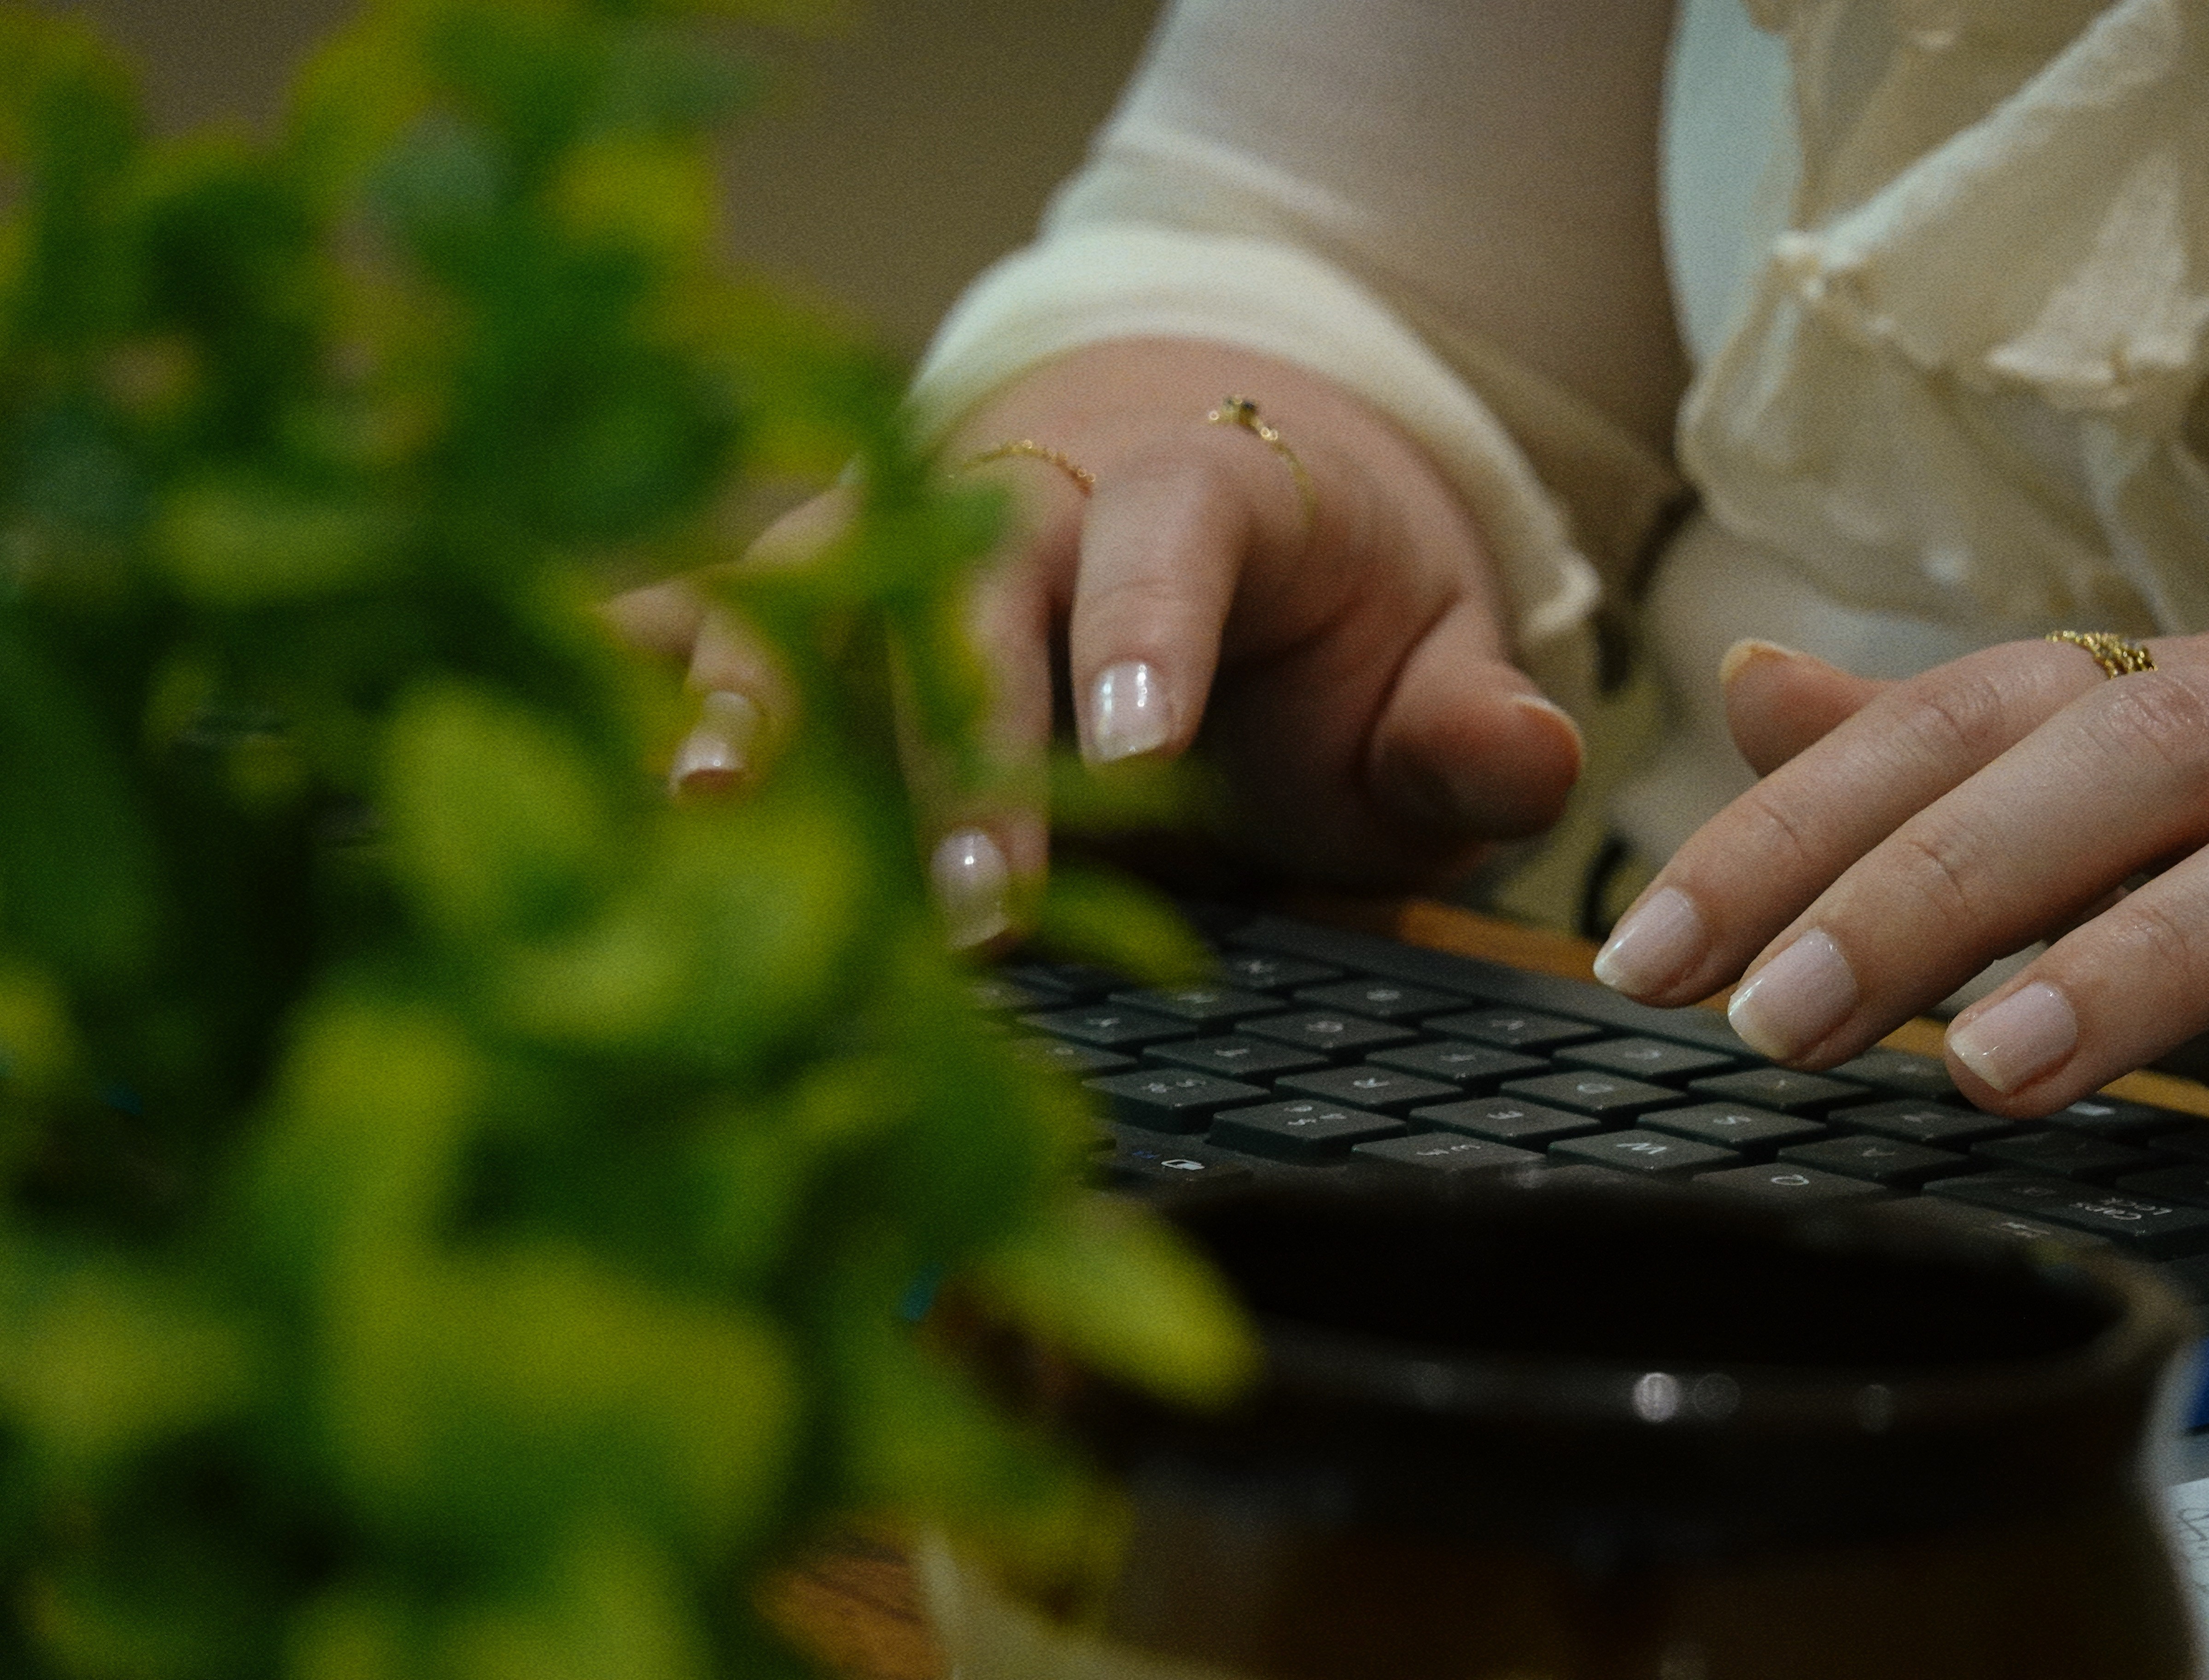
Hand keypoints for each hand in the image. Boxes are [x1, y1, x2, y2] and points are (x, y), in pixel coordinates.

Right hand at [606, 337, 1583, 943]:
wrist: (1213, 481)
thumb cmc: (1325, 606)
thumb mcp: (1426, 655)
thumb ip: (1466, 723)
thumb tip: (1536, 760)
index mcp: (1204, 487)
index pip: (1172, 537)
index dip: (1147, 636)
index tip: (1134, 756)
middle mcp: (1029, 491)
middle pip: (971, 583)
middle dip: (962, 740)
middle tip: (968, 908)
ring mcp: (905, 531)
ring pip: (817, 587)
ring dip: (756, 697)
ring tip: (692, 814)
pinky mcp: (819, 584)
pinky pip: (724, 616)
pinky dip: (645, 675)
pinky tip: (567, 758)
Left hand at [1592, 629, 2208, 1153]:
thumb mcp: (2091, 782)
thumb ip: (1926, 753)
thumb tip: (1746, 681)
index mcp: (2153, 694)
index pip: (1941, 730)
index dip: (1783, 834)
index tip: (1646, 953)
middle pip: (2101, 773)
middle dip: (1923, 893)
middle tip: (1772, 1022)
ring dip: (2143, 962)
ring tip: (1995, 1070)